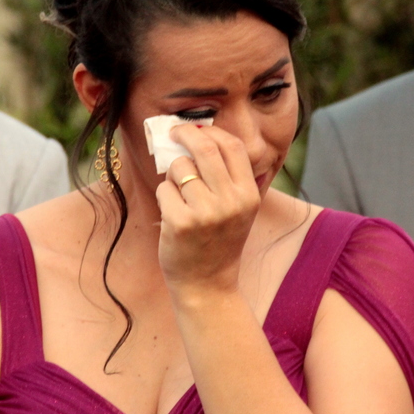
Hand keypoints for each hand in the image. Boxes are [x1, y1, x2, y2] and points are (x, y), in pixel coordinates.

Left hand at [154, 124, 260, 295]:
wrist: (208, 285)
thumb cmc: (219, 241)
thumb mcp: (238, 209)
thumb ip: (227, 177)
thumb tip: (200, 135)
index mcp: (249, 194)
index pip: (232, 146)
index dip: (210, 132)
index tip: (194, 128)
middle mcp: (231, 201)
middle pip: (205, 148)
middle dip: (185, 134)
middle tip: (173, 133)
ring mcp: (206, 212)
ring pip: (180, 168)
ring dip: (172, 175)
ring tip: (179, 196)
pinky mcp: (181, 222)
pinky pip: (164, 189)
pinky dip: (163, 196)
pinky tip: (171, 214)